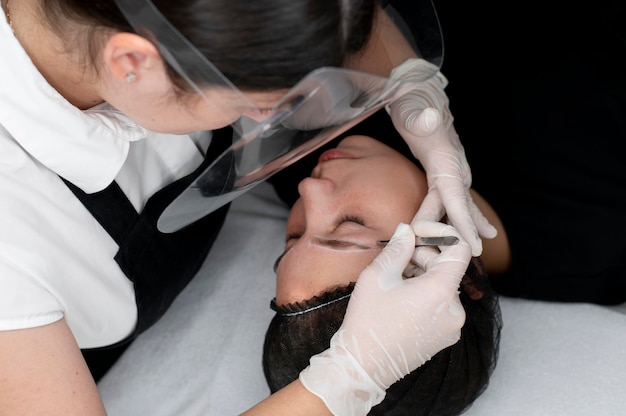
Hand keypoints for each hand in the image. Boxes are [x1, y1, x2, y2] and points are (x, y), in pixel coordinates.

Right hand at [299, 222, 470, 415]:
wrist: (363, 365)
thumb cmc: (368, 320)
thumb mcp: (378, 276)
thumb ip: (398, 248)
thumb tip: (407, 230)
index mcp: (441, 291)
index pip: (460, 249)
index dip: (441, 234)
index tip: (418, 234)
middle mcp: (455, 310)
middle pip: (450, 268)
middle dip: (426, 256)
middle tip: (398, 258)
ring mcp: (453, 326)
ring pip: (445, 286)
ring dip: (425, 276)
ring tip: (396, 281)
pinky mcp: (446, 337)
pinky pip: (443, 306)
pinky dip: (427, 295)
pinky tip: (402, 299)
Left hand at [387, 59, 496, 255]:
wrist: (419, 94)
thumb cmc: (413, 104)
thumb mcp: (412, 109)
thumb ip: (420, 116)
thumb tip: (428, 118)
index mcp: (446, 159)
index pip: (455, 196)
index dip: (463, 221)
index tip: (472, 244)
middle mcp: (454, 167)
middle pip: (457, 205)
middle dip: (465, 231)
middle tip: (471, 257)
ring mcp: (451, 170)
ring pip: (458, 204)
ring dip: (466, 225)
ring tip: (479, 247)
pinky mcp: (443, 171)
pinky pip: (451, 198)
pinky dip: (458, 214)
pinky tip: (468, 226)